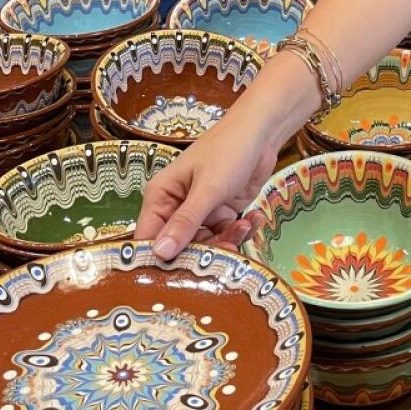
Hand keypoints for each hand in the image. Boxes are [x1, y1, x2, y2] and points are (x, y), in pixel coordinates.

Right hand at [133, 111, 278, 259]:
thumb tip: (159, 253)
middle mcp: (175, 207)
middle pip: (180, 247)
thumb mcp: (208, 188)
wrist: (262, 134)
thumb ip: (185, 222)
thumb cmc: (228, 152)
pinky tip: (253, 218)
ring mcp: (200, 212)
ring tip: (244, 226)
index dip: (159, 259)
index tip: (176, 276)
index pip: (148, 237)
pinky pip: (225, 234)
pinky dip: (240, 231)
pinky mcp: (222, 213)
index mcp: (160, 197)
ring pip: (206, 244)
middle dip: (203, 251)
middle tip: (227, 249)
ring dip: (227, 241)